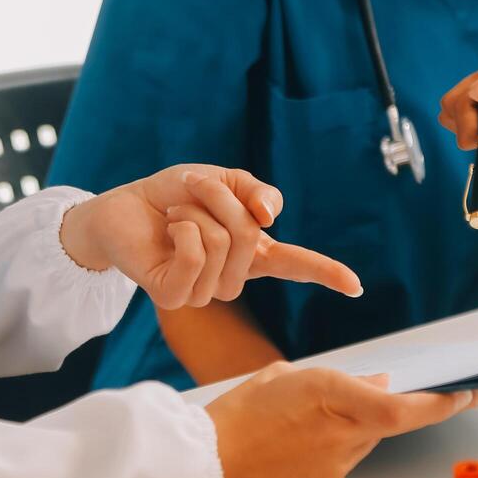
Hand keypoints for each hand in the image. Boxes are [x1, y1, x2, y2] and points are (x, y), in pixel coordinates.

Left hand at [59, 164, 362, 309]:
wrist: (121, 208)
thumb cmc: (173, 196)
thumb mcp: (220, 180)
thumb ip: (252, 191)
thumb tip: (273, 216)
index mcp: (250, 254)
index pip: (295, 266)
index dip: (326, 273)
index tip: (356, 287)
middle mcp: (231, 278)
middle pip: (250, 238)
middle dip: (221, 201)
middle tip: (193, 187)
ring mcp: (203, 292)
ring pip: (221, 245)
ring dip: (195, 212)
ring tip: (175, 212)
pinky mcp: (173, 297)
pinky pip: (194, 259)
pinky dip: (182, 232)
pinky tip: (169, 232)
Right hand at [205, 362, 477, 477]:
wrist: (199, 471)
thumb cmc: (232, 419)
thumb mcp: (283, 378)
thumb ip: (338, 382)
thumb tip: (376, 385)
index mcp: (331, 397)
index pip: (407, 408)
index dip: (446, 404)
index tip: (472, 394)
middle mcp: (341, 437)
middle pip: (388, 424)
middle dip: (384, 408)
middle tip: (362, 397)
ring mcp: (334, 470)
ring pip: (361, 444)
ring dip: (347, 430)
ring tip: (298, 423)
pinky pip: (338, 465)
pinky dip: (326, 451)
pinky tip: (292, 445)